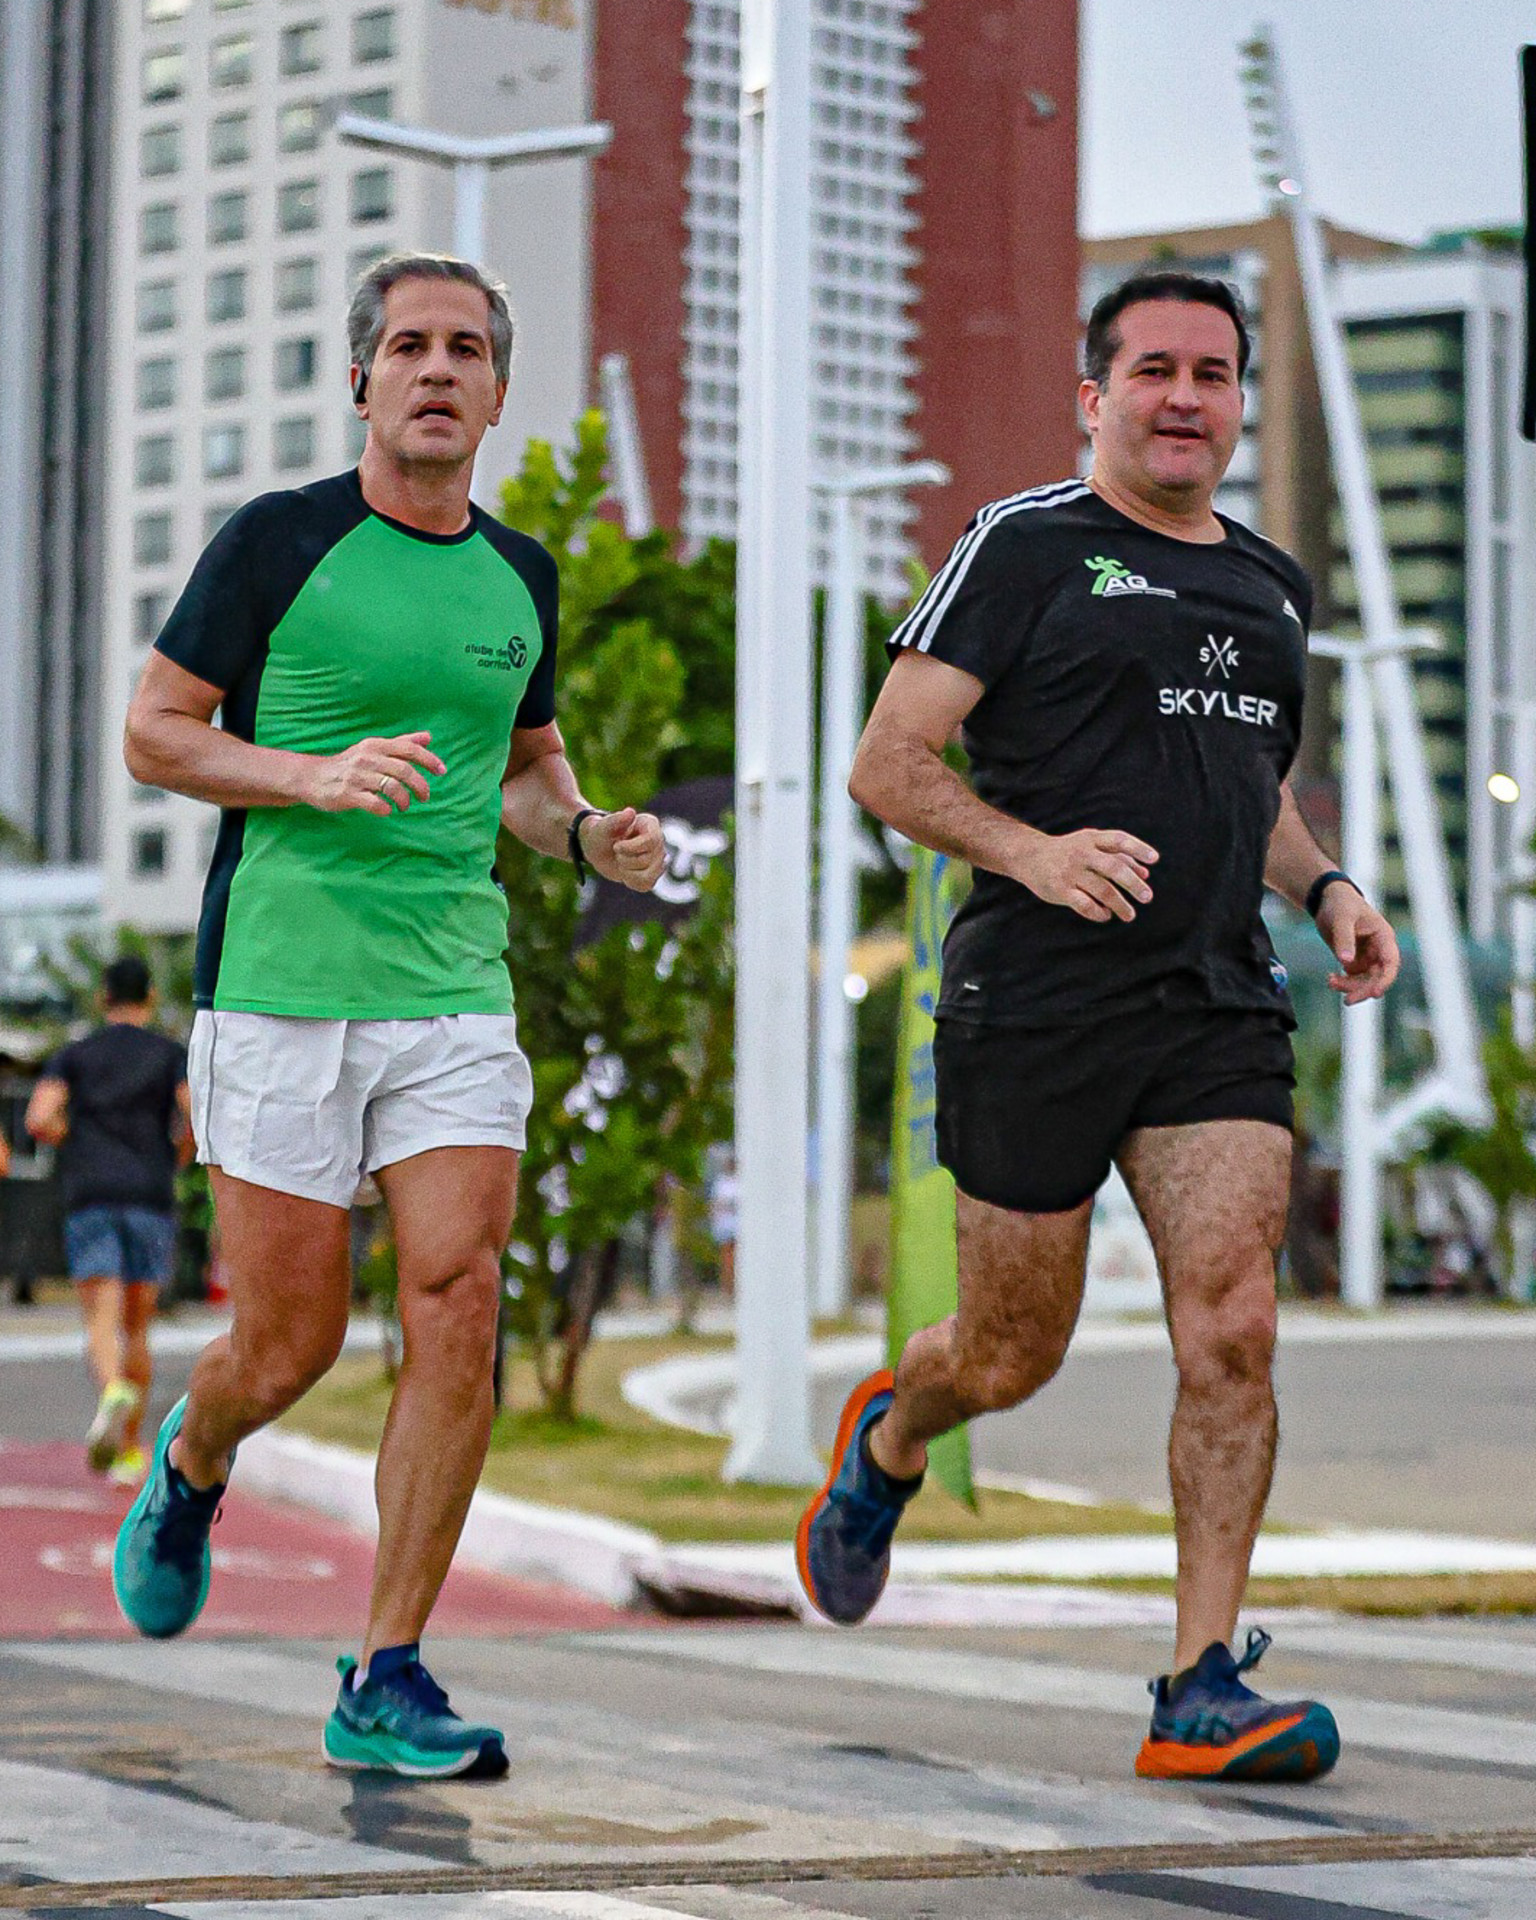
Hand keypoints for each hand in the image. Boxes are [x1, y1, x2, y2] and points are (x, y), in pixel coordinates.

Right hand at [301, 732, 446, 815]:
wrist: (312, 777)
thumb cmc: (349, 764)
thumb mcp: (374, 749)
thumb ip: (401, 743)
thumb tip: (428, 737)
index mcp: (375, 745)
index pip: (408, 749)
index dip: (429, 760)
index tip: (442, 771)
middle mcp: (367, 758)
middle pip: (404, 770)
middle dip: (420, 785)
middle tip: (425, 797)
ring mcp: (357, 776)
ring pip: (392, 787)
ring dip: (404, 800)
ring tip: (404, 806)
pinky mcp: (348, 794)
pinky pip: (374, 803)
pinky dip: (386, 809)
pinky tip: (387, 811)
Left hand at [580, 807, 665, 891]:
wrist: (598, 849)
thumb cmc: (601, 834)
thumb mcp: (603, 827)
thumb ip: (615, 820)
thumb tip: (630, 812)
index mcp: (650, 824)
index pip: (652, 841)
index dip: (632, 848)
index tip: (616, 846)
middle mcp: (659, 841)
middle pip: (647, 860)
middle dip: (624, 860)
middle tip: (616, 851)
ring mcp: (658, 859)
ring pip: (648, 876)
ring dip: (627, 872)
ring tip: (621, 861)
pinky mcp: (653, 874)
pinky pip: (646, 885)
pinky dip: (630, 881)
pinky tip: (625, 871)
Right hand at [1012, 827, 1158, 923]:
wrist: (1029, 856)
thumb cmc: (1068, 851)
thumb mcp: (1091, 846)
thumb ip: (1118, 857)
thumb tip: (1145, 873)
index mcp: (1091, 839)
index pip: (1119, 840)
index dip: (1138, 849)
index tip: (1155, 860)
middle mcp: (1082, 853)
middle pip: (1113, 868)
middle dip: (1133, 884)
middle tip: (1147, 897)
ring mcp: (1070, 872)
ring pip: (1102, 891)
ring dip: (1120, 905)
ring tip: (1130, 915)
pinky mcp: (1060, 889)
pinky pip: (1086, 905)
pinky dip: (1099, 913)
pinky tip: (1106, 915)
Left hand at [1317, 885, 1399, 1003]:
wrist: (1328, 900)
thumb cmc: (1340, 904)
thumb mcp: (1341, 918)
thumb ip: (1344, 939)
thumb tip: (1345, 962)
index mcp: (1384, 937)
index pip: (1391, 962)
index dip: (1385, 979)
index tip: (1375, 993)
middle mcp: (1379, 950)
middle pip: (1378, 977)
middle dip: (1364, 990)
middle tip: (1348, 1000)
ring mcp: (1368, 957)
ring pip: (1365, 981)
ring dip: (1350, 987)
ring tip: (1331, 982)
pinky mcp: (1355, 961)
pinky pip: (1353, 979)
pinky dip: (1343, 982)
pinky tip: (1330, 979)